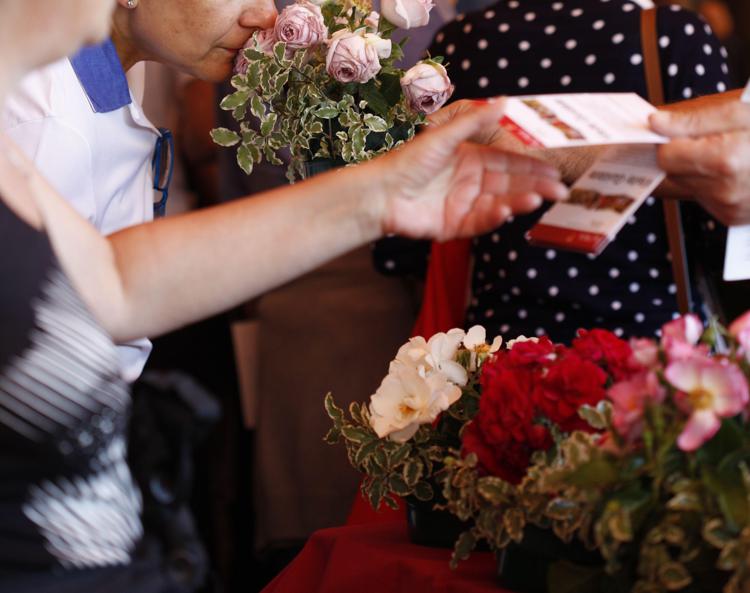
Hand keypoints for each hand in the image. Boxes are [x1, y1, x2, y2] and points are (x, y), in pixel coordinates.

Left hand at [378, 100, 568, 239]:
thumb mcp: (444, 136)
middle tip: (560, 190)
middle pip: (510, 185)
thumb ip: (475, 121)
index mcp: (471, 160)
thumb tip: (505, 100)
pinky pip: (480, 222)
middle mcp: (471, 183)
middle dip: (535, 186)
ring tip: (538, 199)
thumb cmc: (408, 160)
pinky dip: (495, 217)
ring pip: (499, 204)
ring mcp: (464, 206)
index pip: (509, 162)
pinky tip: (507, 210)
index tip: (555, 168)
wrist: (379, 193)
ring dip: (520, 201)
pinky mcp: (455, 227)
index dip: (532, 166)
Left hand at [650, 96, 749, 225]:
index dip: (666, 139)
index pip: (665, 155)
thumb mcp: (740, 113)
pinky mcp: (731, 218)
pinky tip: (731, 169)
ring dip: (695, 169)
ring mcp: (727, 207)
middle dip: (681, 154)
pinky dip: (710, 183)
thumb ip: (693, 121)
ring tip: (724, 152)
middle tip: (703, 138)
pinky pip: (704, 198)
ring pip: (686, 186)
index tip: (673, 129)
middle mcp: (723, 191)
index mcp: (724, 161)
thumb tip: (656, 123)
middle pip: (672, 173)